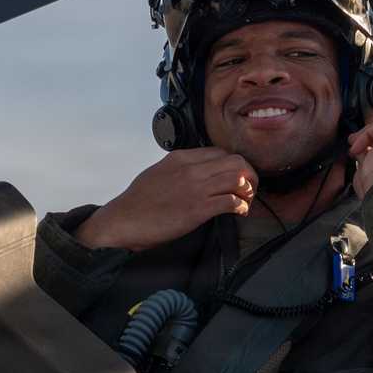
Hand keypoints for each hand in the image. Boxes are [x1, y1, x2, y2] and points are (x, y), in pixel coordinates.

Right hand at [75, 149, 258, 250]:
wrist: (123, 220)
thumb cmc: (137, 202)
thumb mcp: (157, 173)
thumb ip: (178, 169)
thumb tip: (194, 173)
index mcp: (180, 158)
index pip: (220, 152)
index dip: (234, 165)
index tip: (237, 177)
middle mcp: (190, 168)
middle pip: (235, 161)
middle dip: (249, 175)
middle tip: (249, 190)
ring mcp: (195, 188)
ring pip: (238, 178)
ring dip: (249, 191)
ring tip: (246, 201)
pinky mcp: (197, 208)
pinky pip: (231, 201)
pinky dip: (241, 206)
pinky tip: (240, 212)